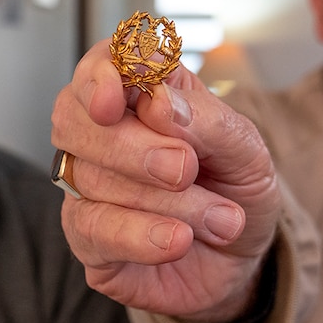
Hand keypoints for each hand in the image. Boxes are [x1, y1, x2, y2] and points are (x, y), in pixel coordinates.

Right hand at [51, 39, 280, 322]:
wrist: (243, 259)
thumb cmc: (236, 192)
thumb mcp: (247, 150)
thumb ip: (208, 120)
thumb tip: (157, 100)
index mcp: (142, 93)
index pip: (103, 62)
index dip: (102, 75)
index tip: (117, 98)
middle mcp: (103, 133)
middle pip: (75, 117)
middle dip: (131, 145)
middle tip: (185, 168)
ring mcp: (87, 185)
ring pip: (92, 177)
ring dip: (166, 201)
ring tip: (219, 218)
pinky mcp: (86, 237)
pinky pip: (92, 228)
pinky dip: (140, 234)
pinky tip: (178, 239)